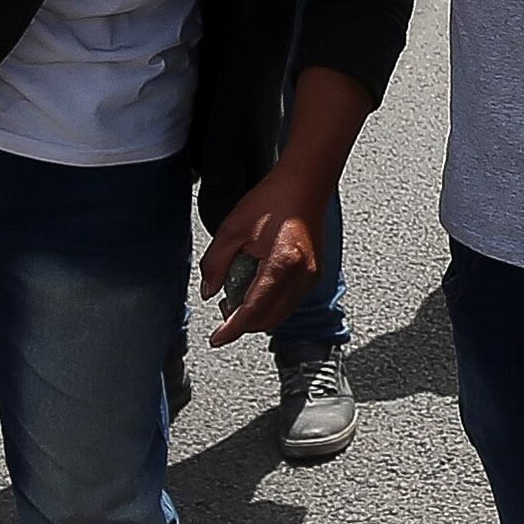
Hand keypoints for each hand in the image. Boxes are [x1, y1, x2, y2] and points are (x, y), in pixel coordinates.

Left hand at [196, 167, 331, 348]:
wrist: (305, 185)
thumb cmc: (273, 200)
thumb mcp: (232, 229)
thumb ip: (216, 264)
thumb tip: (209, 291)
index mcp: (280, 265)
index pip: (253, 310)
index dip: (232, 329)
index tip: (217, 339)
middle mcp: (301, 276)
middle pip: (268, 319)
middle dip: (244, 323)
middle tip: (223, 311)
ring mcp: (311, 277)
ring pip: (280, 314)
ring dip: (258, 314)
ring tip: (237, 298)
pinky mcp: (314, 275)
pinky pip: (289, 302)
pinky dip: (271, 304)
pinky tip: (256, 288)